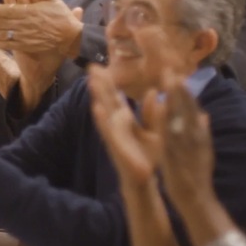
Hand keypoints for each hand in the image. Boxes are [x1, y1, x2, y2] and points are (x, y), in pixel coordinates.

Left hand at [0, 0, 62, 99]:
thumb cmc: (62, 18)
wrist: (71, 37)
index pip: (8, 10)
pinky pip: (9, 45)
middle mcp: (24, 24)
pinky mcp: (26, 46)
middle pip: (1, 22)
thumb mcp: (54, 0)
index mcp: (29, 11)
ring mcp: (24, 36)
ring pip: (2, 34)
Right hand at [89, 64, 160, 189]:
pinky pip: (107, 129)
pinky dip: (102, 118)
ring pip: (104, 112)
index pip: (114, 98)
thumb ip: (152, 113)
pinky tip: (96, 107)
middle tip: (91, 66)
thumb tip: (153, 92)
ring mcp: (114, 134)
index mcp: (125, 120)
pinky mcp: (115, 145)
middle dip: (99, 84)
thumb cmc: (147, 156)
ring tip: (92, 81)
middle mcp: (116, 125)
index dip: (108, 83)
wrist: (144, 180)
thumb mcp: (154, 131)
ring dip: (98, 96)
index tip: (100, 67)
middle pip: (107, 100)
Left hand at [153, 71, 215, 210]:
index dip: (184, 91)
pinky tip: (162, 107)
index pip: (190, 109)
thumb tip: (204, 114)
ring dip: (176, 98)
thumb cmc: (195, 173)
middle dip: (179, 89)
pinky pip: (170, 135)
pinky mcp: (175, 155)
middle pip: (187, 108)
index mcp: (196, 134)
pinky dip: (166, 121)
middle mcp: (194, 137)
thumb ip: (200, 131)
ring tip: (170, 80)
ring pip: (181, 118)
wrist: (197, 199)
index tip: (176, 73)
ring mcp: (186, 145)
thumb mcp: (199, 149)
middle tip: (171, 69)